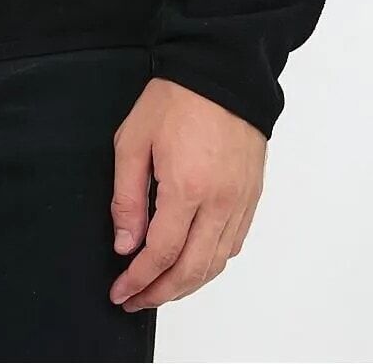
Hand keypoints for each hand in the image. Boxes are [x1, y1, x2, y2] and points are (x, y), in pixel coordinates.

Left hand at [108, 77, 265, 312]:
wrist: (222, 71)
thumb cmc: (176, 98)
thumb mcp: (134, 140)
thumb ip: (127, 197)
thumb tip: (126, 245)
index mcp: (187, 188)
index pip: (161, 254)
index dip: (138, 280)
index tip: (120, 291)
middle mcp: (220, 203)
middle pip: (192, 270)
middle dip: (161, 293)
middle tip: (136, 300)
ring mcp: (240, 201)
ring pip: (216, 263)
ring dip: (187, 285)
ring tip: (160, 289)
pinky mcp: (252, 196)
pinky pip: (233, 245)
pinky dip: (212, 263)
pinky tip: (192, 263)